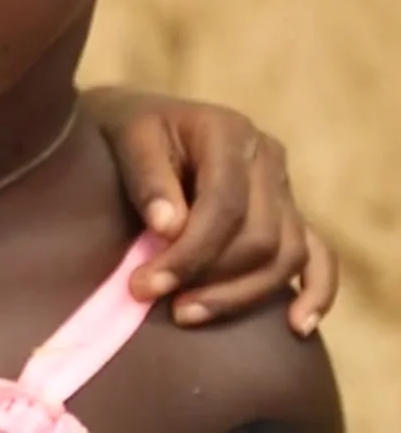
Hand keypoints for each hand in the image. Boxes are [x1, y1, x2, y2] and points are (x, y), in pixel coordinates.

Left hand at [85, 86, 336, 336]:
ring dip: (241, 295)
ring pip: (287, 255)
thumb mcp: (127, 138)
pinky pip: (319, 256)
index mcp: (229, 131)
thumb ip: (148, 179)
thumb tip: (168, 227)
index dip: (189, 252)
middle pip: (260, 237)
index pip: (224, 205)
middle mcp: (267, 158)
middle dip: (208, 276)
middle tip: (153, 296)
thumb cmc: (130, 130)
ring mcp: (285, 188)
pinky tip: (296, 326)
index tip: (145, 284)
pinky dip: (316, 292)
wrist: (143, 121)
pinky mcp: (291, 214)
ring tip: (187, 314)